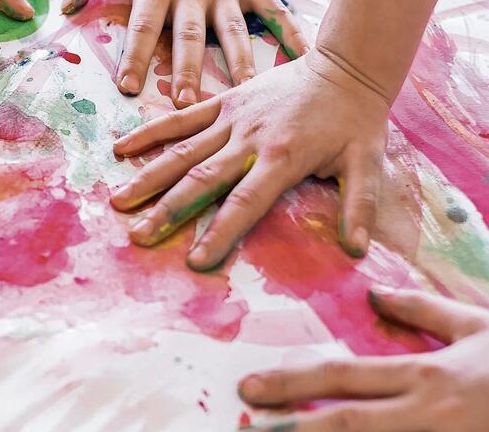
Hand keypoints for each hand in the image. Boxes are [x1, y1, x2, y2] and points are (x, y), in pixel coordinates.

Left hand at [63, 0, 307, 105]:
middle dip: (188, 70)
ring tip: (242, 95)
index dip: (134, 56)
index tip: (128, 88)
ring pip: (232, 31)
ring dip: (236, 63)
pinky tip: (304, 59)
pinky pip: (274, 12)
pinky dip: (291, 34)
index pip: (143, 26)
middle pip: (189, 36)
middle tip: (187, 104)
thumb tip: (64, 5)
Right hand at [110, 50, 388, 269]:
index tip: (195, 261)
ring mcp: (231, 119)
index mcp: (282, 158)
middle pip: (201, 180)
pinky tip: (121, 149)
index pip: (245, 203)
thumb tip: (356, 249)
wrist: (345, 65)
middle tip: (138, 236)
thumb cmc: (356, 120)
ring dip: (149, 177)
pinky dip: (150, 133)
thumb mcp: (368, 163)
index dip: (220, 232)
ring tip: (119, 201)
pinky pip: (181, 120)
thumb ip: (359, 206)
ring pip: (182, 152)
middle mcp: (249, 140)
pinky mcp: (222, 102)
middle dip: (168, 210)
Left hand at [238, 286, 488, 431]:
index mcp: (429, 375)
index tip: (249, 387)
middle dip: (293, 427)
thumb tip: (372, 293)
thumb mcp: (480, 327)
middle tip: (245, 427)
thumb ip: (423, 310)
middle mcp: (430, 415)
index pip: (348, 378)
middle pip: (349, 423)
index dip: (295, 383)